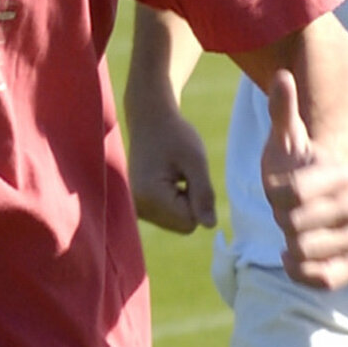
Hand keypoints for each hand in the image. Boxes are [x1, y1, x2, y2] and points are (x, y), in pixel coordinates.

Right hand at [126, 94, 215, 236]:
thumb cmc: (175, 135)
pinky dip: (174, 201)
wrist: (150, 120)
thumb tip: (210, 225)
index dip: (199, 200)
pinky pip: (169, 216)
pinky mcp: (139, 206)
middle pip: (183, 226)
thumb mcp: (196, 160)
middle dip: (191, 203)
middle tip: (183, 173)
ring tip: (174, 174)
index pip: (190, 222)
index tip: (189, 174)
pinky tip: (167, 178)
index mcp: (150, 196)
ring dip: (184, 202)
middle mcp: (139, 207)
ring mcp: (137, 208)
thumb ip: (203, 194)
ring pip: (177, 223)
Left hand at [259, 70, 347, 290]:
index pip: (293, 193)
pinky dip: (301, 273)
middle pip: (294, 225)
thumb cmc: (296, 166)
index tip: (278, 187)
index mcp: (339, 175)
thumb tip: (281, 75)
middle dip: (280, 219)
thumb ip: (283, 110)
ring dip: (287, 244)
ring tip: (293, 232)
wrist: (317, 199)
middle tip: (287, 212)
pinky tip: (291, 258)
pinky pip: (325, 280)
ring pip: (305, 252)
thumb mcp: (286, 138)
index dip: (273, 193)